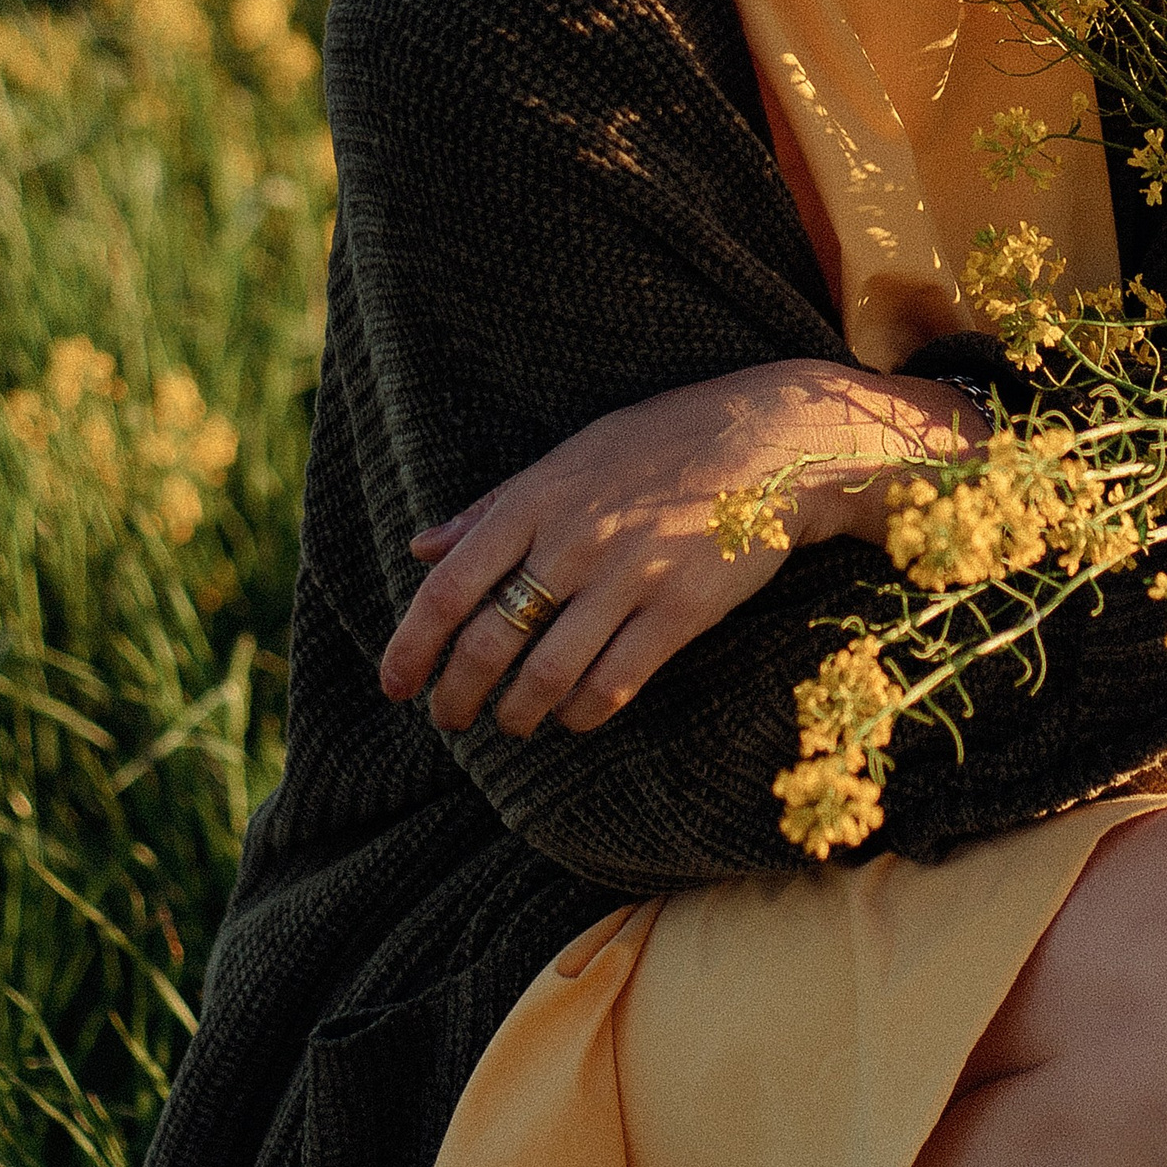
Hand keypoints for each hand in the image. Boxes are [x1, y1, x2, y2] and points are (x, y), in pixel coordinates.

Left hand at [378, 361, 977, 740]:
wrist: (772, 441)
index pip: (450, 587)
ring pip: (548, 676)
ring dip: (519, 715)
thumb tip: (422, 547)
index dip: (413, 647)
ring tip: (513, 724)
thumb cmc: (663, 444)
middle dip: (458, 695)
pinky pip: (614, 684)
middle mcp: (574, 540)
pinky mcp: (681, 609)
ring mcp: (629, 576)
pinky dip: (581, 714)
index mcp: (537, 499)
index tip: (394, 688)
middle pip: (491, 642)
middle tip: (449, 719)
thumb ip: (495, 505)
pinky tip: (573, 716)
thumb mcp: (571, 456)